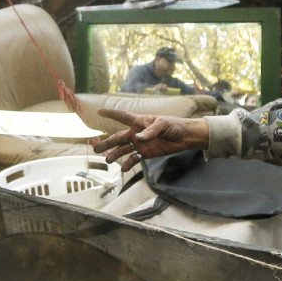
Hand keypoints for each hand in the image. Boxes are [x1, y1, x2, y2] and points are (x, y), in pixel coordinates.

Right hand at [92, 108, 208, 170]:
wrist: (185, 137)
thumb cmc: (174, 125)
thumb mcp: (163, 124)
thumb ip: (150, 131)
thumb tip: (137, 138)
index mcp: (139, 122)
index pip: (122, 116)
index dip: (111, 114)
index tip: (99, 111)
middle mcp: (137, 133)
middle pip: (118, 137)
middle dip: (107, 143)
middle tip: (96, 149)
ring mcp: (141, 144)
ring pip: (124, 149)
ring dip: (115, 155)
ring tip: (108, 160)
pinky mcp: (146, 153)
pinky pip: (134, 159)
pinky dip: (129, 164)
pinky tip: (124, 169)